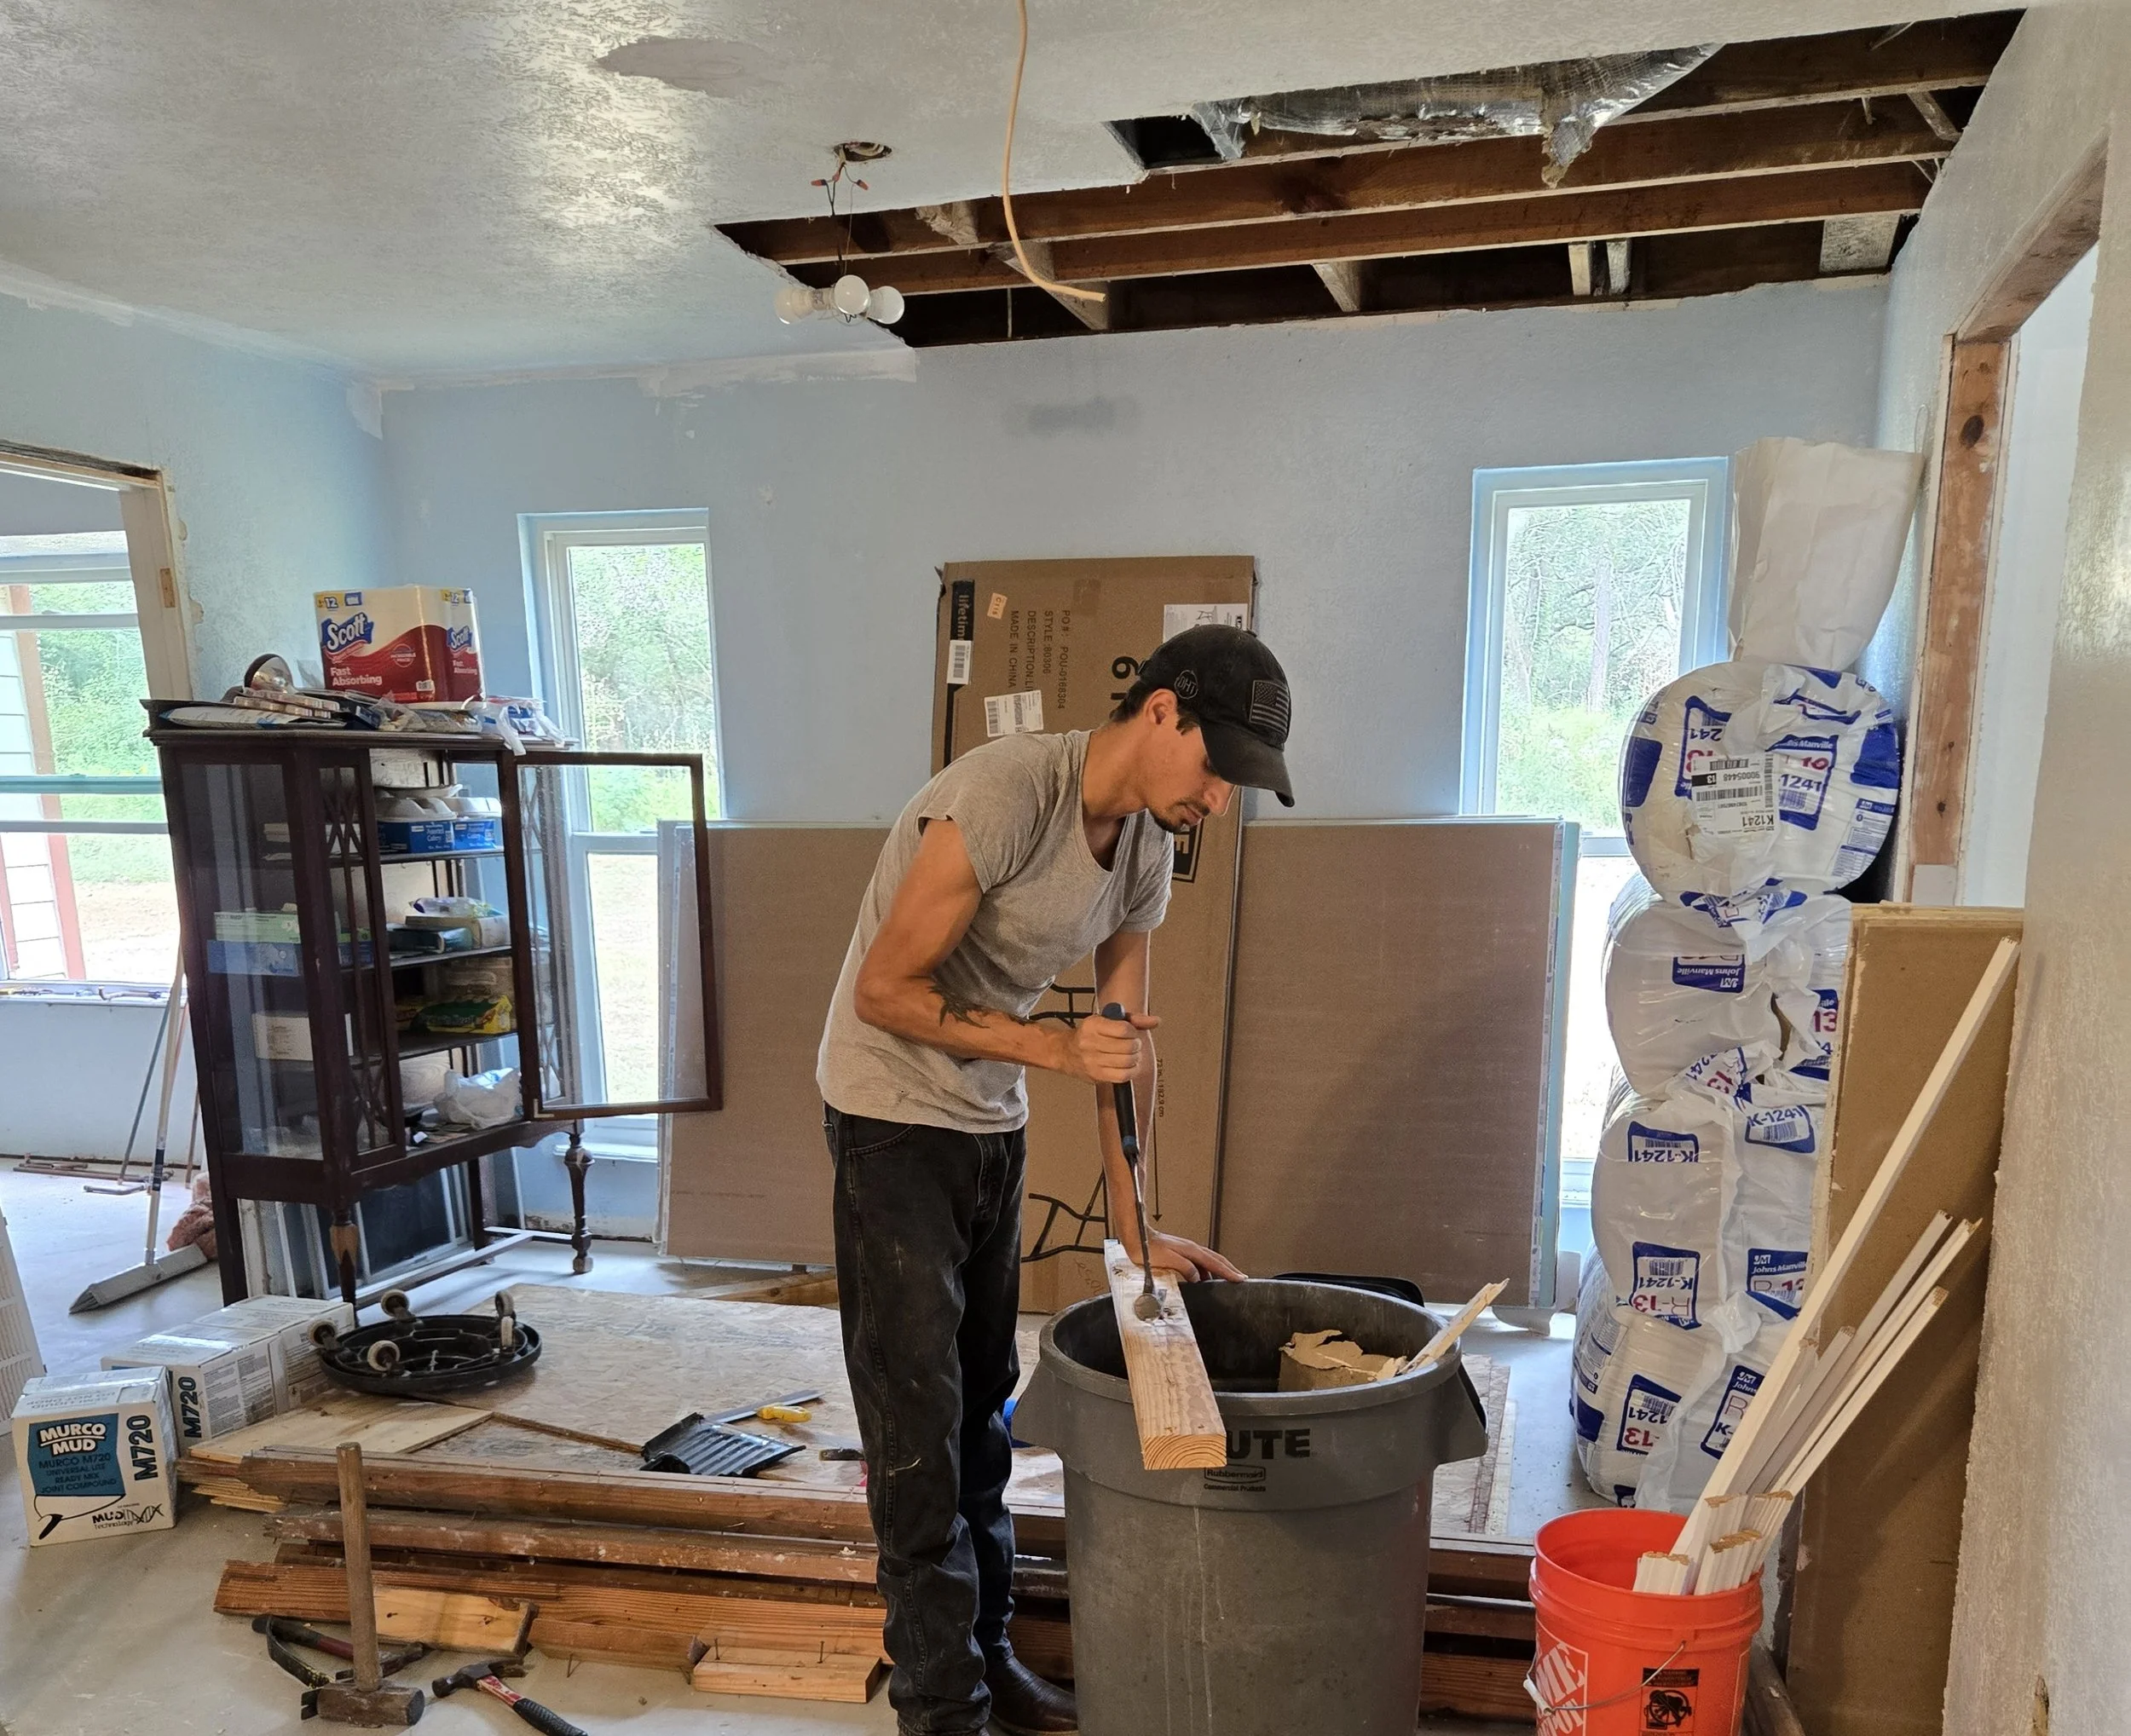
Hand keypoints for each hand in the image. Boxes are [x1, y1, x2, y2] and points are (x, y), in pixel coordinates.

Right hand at [1052, 1008, 1158, 1082]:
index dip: (1133, 1032)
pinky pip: (1122, 1076)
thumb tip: (1156, 1021)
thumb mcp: (1107, 1020)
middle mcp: (1090, 1042)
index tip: (1131, 1033)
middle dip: (1136, 1046)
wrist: (1065, 1052)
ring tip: (1131, 1055)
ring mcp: (1092, 1061)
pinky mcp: (1096, 1075)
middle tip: (1133, 1045)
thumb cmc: (1089, 1035)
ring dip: (1135, 1058)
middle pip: (1127, 1046)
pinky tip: (1129, 1066)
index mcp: (1093, 1025)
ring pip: (1127, 1061)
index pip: (1124, 1029)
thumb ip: (1134, 1019)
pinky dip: (1131, 1071)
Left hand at [1123, 1230, 1246, 1282]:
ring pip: (1209, 1259)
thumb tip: (1198, 1277)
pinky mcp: (1181, 1252)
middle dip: (1229, 1268)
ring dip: (1220, 1268)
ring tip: (1227, 1278)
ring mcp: (1187, 1250)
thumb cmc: (1148, 1250)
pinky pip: (1200, 1261)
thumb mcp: (1167, 1261)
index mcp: (1191, 1251)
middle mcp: (1192, 1249)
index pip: (1215, 1263)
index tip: (1240, 1278)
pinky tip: (1204, 1277)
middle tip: (1241, 1277)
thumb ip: (1185, 1268)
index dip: (1228, 1271)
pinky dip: (1207, 1268)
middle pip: (1216, 1259)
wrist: (1136, 1237)